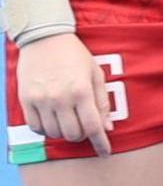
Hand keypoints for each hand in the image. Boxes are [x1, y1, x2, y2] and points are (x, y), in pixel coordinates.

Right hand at [15, 33, 111, 156]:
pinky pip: (35, 127)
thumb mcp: (95, 74)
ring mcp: (41, 100)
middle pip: (73, 134)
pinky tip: (52, 119)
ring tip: (68, 118)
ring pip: (54, 133)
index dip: (100, 142)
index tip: (105, 152)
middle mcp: (61, 98)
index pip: (92, 126)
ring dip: (64, 132)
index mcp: (82, 90)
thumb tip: (107, 127)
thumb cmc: (75, 55)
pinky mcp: (26, 100)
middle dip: (82, 134)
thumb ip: (102, 102)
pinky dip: (46, 129)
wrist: (45, 38)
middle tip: (84, 125)